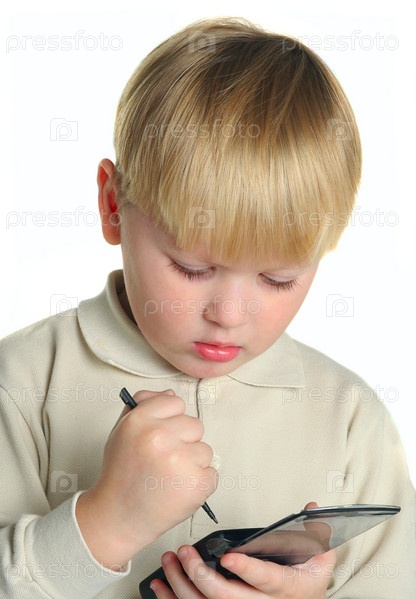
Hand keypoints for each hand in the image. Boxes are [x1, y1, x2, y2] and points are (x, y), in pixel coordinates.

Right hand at [76, 389, 216, 568]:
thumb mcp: (122, 432)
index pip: (174, 401)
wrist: (118, 517)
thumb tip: (168, 393)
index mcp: (140, 420)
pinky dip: (200, 483)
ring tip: (170, 477)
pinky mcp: (196, 483)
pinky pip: (212, 473)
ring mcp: (179, 460)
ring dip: (193, 463)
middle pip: (194, 425)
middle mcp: (159, 436)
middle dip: (184, 441)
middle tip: (164, 460)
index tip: (164, 433)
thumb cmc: (121, 476)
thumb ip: (144, 406)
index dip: (171, 419)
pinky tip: (178, 489)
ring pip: (205, 449)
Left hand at [151, 502, 334, 597]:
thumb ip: (316, 533)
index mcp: (286, 588)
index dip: (247, 569)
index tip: (229, 556)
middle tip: (187, 553)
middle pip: (227, 597)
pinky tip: (161, 585)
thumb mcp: (319, 559)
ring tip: (171, 562)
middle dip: (202, 574)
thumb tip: (311, 509)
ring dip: (182, 585)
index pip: (266, 579)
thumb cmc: (306, 584)